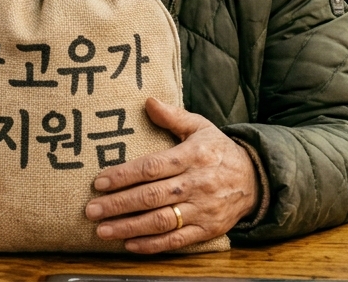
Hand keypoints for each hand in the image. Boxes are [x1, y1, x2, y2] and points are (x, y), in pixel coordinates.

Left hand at [85, 98, 257, 253]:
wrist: (255, 179)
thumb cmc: (219, 150)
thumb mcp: (200, 127)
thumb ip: (173, 116)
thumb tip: (148, 101)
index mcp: (193, 156)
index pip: (152, 168)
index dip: (124, 176)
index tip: (100, 182)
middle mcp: (197, 184)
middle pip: (151, 197)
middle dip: (118, 204)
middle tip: (91, 210)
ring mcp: (203, 209)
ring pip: (161, 221)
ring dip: (129, 227)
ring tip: (102, 230)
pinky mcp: (207, 230)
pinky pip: (177, 241)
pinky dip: (152, 245)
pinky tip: (130, 244)